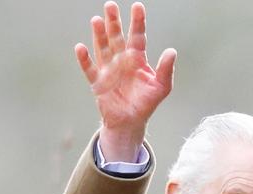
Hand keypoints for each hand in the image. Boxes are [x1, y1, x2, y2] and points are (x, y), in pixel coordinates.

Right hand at [75, 1, 176, 161]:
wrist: (130, 122)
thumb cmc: (146, 103)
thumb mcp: (161, 87)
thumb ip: (166, 69)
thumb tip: (171, 51)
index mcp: (137, 59)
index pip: (137, 36)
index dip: (137, 22)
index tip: (137, 6)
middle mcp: (121, 60)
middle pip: (117, 37)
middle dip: (114, 22)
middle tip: (110, 5)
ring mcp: (108, 70)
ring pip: (102, 48)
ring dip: (99, 35)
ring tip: (97, 20)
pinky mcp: (98, 82)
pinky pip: (89, 69)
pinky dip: (84, 59)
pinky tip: (80, 47)